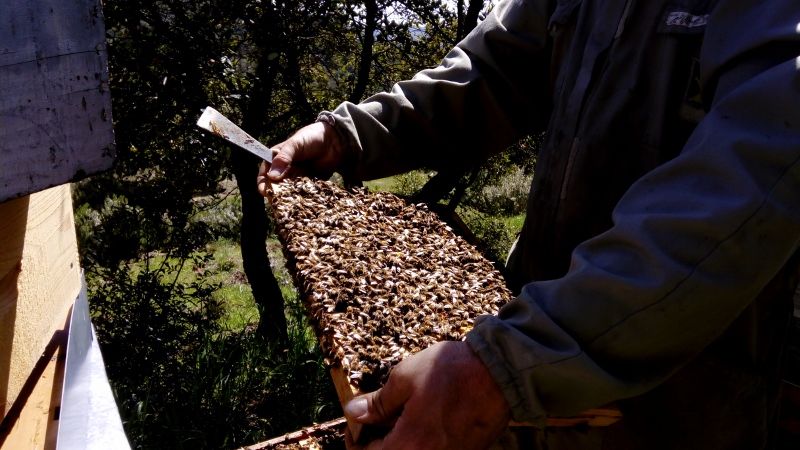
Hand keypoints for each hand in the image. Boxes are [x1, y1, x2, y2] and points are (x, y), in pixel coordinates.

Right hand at [257, 121, 343, 194]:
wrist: (334, 140)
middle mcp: (285, 170)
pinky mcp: (310, 182)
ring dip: (292, 194)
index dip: (263, 183)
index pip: (265, 173)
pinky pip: (305, 191)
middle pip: (277, 185)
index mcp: (276, 159)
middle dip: (279, 192)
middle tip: (282, 198)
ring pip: (291, 190)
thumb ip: (284, 158)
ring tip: (296, 196)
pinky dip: (305, 194)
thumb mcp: (295, 145)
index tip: (264, 192)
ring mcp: (298, 177)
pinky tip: (308, 196)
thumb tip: (272, 176)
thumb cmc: (311, 138)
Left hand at [343, 341, 509, 449]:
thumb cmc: (453, 372)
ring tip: (400, 413)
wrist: (501, 373)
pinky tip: (423, 416)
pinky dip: (420, 439)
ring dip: (399, 440)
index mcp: (408, 446)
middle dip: (377, 441)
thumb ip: (378, 402)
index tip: (356, 422)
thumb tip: (355, 412)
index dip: (354, 442)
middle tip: (376, 415)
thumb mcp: (405, 378)